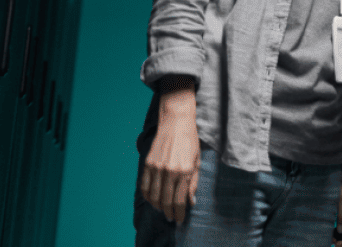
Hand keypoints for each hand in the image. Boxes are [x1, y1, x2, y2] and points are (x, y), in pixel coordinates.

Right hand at [140, 79, 200, 223]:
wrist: (176, 121)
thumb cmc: (190, 140)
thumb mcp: (197, 161)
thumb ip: (193, 183)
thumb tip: (191, 202)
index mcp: (184, 171)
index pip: (179, 200)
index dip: (179, 213)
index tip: (180, 219)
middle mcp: (169, 171)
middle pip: (166, 201)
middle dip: (169, 213)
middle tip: (172, 218)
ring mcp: (157, 167)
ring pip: (154, 196)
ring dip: (158, 207)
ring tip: (163, 210)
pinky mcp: (147, 163)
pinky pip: (144, 186)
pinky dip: (148, 196)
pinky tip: (153, 199)